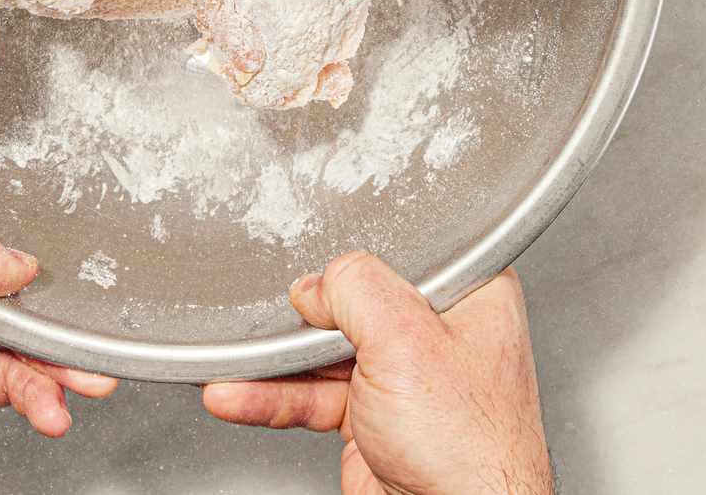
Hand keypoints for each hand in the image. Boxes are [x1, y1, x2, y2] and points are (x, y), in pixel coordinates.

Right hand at [203, 255, 551, 494]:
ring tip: (232, 363)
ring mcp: (404, 381)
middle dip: (303, 319)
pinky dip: (272, 399)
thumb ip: (358, 289)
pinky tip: (238, 395)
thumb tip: (319, 283)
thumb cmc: (473, 451)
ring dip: (273, 364)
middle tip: (272, 321)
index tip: (319, 277)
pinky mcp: (373, 421)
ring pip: (324, 355)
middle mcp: (438, 335)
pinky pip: (312, 398)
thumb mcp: (408, 341)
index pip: (399, 255)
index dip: (355, 266)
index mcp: (470, 297)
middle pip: (353, 305)